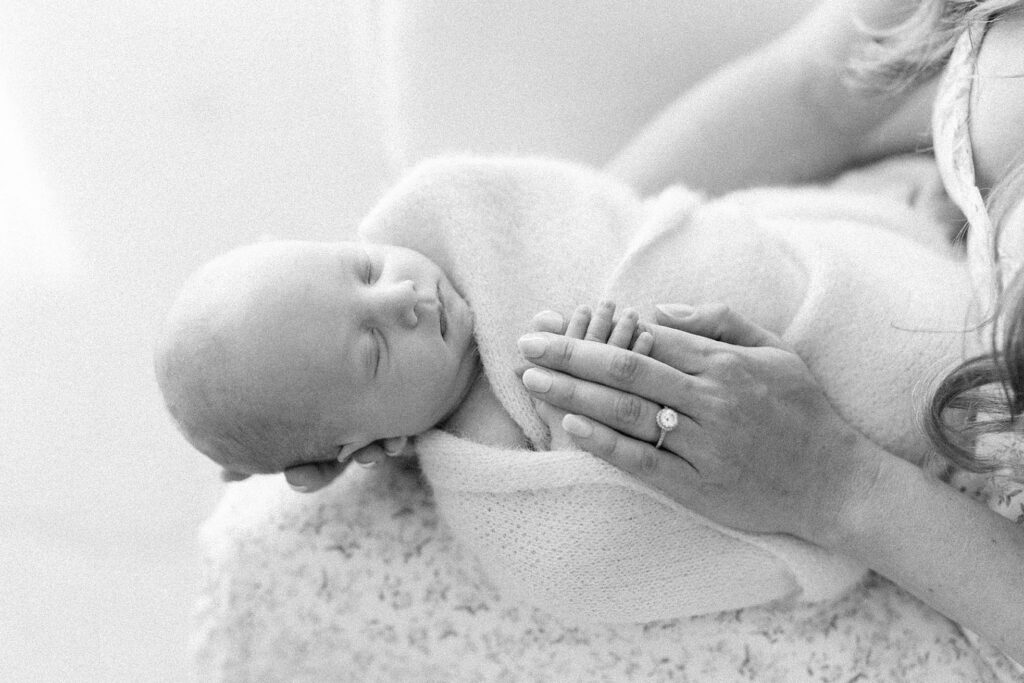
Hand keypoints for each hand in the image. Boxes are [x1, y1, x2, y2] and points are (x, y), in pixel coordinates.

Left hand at [517, 302, 878, 546]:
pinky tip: (570, 425)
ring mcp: (704, 444)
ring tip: (533, 378)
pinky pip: (644, 461)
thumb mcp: (776, 349)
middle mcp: (711, 399)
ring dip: (575, 391)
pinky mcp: (699, 485)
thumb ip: (720, 321)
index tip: (557, 321)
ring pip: (628, 411)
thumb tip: (658, 309)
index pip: (647, 337)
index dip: (596, 326)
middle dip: (571, 352)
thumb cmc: (804, 410)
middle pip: (626, 368)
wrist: (838, 483)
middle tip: (527, 343)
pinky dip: (606, 443)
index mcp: (724, 363)